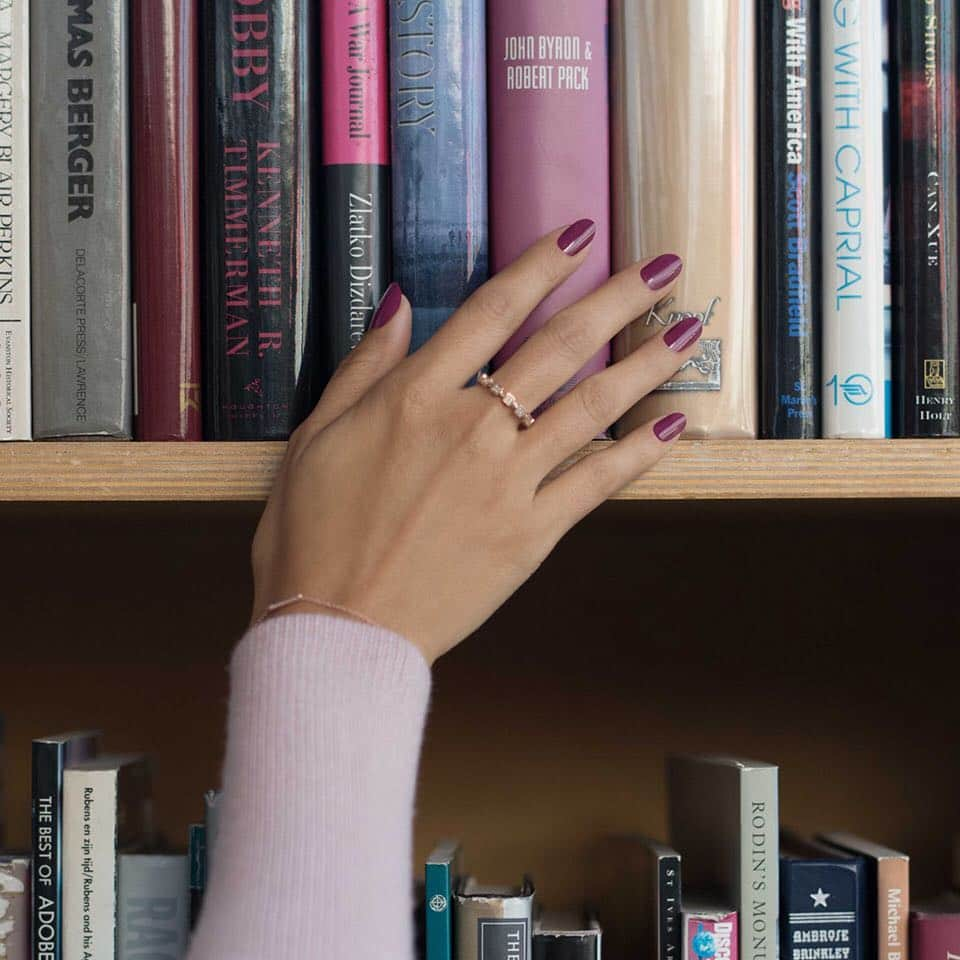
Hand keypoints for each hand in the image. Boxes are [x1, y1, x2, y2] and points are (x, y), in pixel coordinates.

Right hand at [250, 222, 699, 663]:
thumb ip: (364, 368)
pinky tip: (670, 426)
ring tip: (687, 334)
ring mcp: (507, 481)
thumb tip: (400, 303)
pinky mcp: (530, 534)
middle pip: (558, 347)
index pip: (491, 312)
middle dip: (616, 300)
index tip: (582, 237)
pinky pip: (595, 483)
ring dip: (644, 365)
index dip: (541, 267)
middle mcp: (471, 427)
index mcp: (414, 398)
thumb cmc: (312, 536)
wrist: (338, 629)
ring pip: (590, 407)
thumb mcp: (315, 438)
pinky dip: (637, 453)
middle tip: (663, 270)